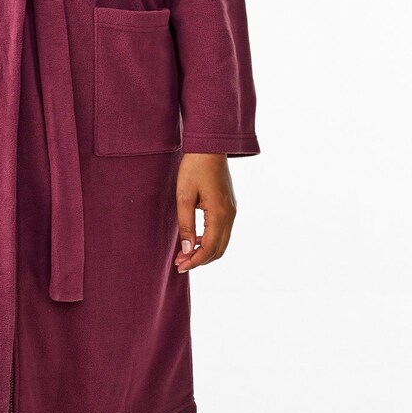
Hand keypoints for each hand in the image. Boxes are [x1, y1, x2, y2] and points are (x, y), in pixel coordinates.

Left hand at [173, 152, 236, 272]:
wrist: (209, 146)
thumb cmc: (194, 168)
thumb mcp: (184, 196)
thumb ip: (186, 224)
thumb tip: (187, 249)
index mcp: (220, 214)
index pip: (209, 248)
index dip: (194, 260)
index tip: (179, 266)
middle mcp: (230, 215)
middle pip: (219, 250)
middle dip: (200, 260)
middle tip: (180, 263)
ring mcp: (232, 210)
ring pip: (222, 242)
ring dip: (205, 251)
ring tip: (184, 253)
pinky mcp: (229, 206)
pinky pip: (222, 231)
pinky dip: (210, 240)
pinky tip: (194, 239)